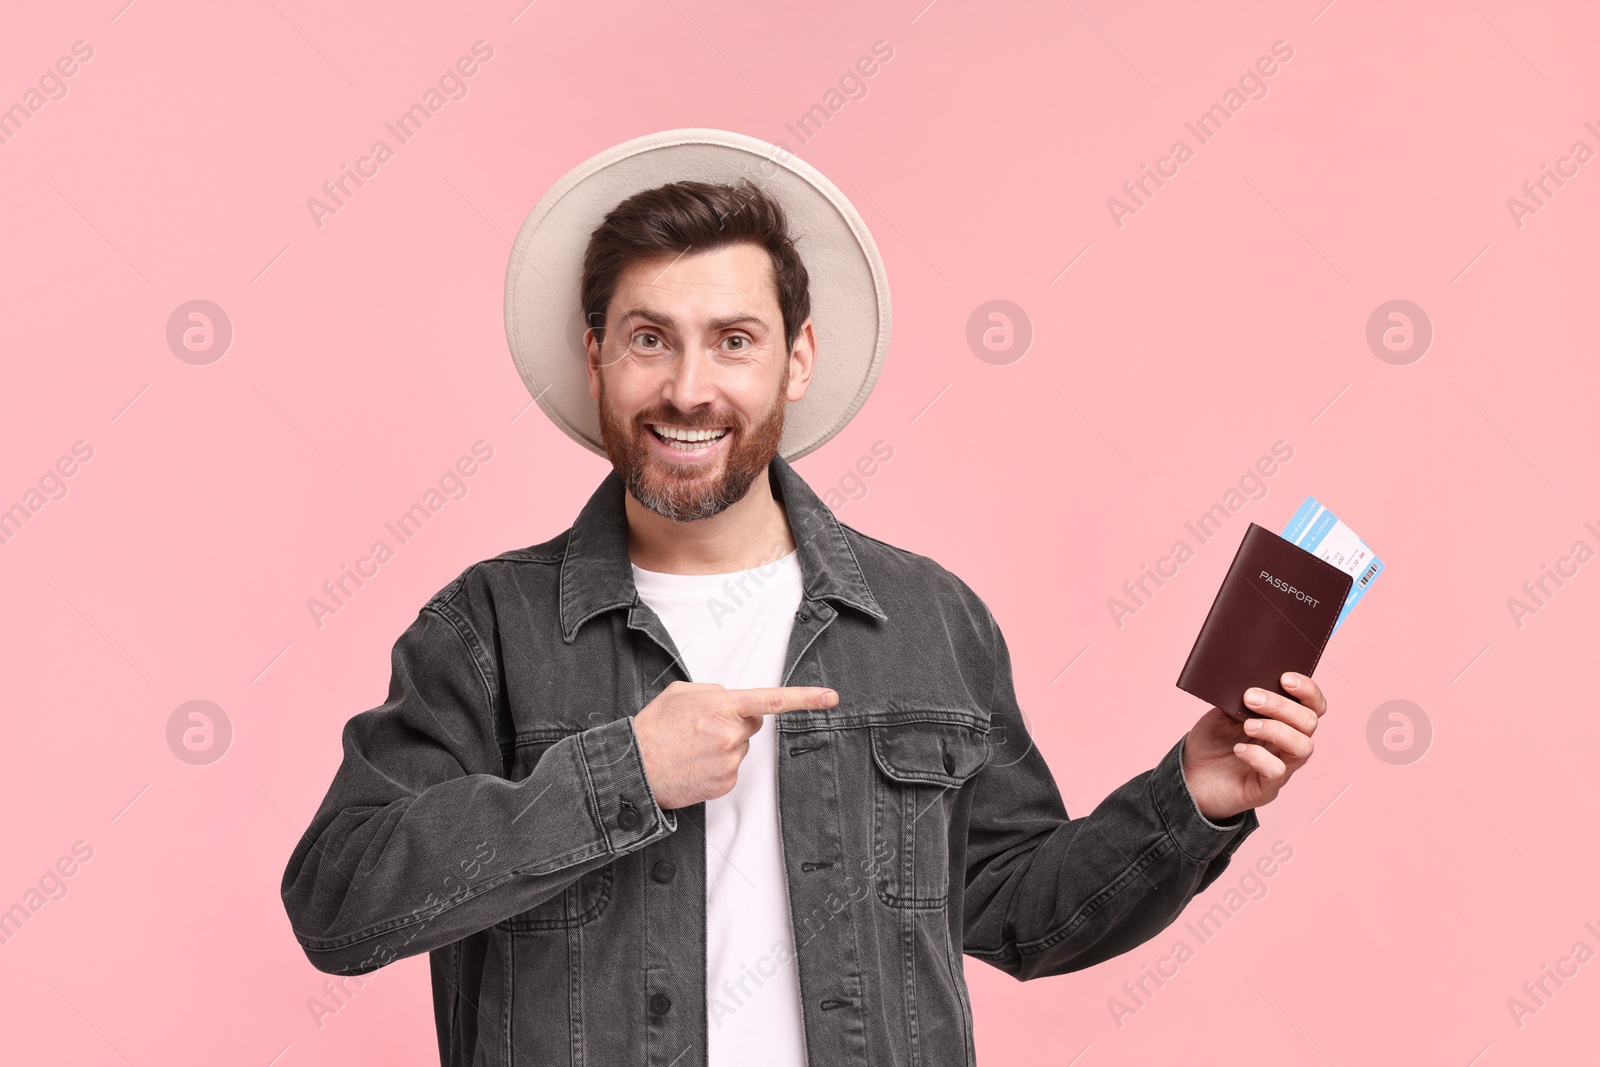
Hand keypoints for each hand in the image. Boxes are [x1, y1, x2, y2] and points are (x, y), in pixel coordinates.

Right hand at [632, 681, 838, 809]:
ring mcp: (730, 761)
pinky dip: (717, 766)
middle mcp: (731, 734)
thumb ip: (715, 692)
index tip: (830, 697)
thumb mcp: (682, 693)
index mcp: (722, 706)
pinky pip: (731, 769)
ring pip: (740, 747)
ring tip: (692, 748)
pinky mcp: (726, 783)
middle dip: (735, 723)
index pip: (773, 700)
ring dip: (723, 745)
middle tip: (702, 729)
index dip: (806, 698)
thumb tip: (732, 701)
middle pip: (752, 724)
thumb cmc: (655, 728)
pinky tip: (695, 764)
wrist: (635, 767)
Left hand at [1181, 672, 1326, 821]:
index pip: (1313, 705)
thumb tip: (1249, 681)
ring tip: (1247, 725)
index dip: (1307, 690)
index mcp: (1284, 722)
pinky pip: (1277, 771)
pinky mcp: (1266, 789)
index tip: (1285, 678)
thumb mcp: (1224, 713)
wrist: (1190, 775)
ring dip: (1275, 730)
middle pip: (1309, 722)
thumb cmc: (1213, 742)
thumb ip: (1239, 698)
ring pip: (1302, 747)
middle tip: (1250, 698)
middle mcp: (1289, 744)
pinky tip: (1239, 750)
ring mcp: (1282, 768)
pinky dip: (1259, 756)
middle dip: (1282, 706)